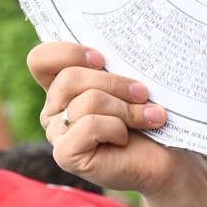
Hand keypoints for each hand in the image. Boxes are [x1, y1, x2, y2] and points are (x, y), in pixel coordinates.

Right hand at [27, 42, 189, 196]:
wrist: (164, 157)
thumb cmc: (147, 117)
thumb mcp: (128, 85)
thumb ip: (112, 67)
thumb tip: (118, 48)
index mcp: (62, 86)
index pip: (41, 58)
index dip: (68, 52)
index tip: (102, 59)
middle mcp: (53, 109)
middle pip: (70, 77)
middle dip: (115, 82)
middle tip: (144, 92)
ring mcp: (56, 133)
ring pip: (86, 101)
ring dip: (125, 108)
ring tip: (149, 116)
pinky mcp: (65, 155)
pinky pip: (90, 125)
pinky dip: (117, 129)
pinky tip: (125, 139)